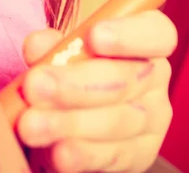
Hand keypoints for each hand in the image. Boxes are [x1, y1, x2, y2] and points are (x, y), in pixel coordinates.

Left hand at [17, 10, 176, 172]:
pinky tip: (58, 152)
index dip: (128, 34)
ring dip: (69, 123)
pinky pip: (113, 156)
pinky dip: (83, 155)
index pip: (156, 32)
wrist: (77, 111)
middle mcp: (154, 78)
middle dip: (75, 84)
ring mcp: (152, 119)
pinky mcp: (139, 155)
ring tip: (31, 124)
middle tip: (35, 86)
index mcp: (145, 39)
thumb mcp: (62, 48)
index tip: (94, 36)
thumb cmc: (75, 65)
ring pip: (115, 121)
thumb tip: (36, 45)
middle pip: (124, 80)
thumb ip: (51, 44)